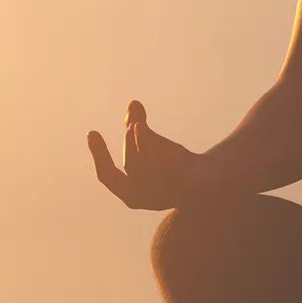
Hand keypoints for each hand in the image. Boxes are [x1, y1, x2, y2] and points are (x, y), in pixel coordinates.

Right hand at [87, 100, 202, 209]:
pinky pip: (166, 160)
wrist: (209, 185)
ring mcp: (167, 191)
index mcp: (132, 197)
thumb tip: (133, 103)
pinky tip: (147, 127)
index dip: (99, 154)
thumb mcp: (151, 148)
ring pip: (149, 158)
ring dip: (141, 136)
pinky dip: (151, 140)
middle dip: (130, 139)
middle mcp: (147, 198)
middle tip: (136, 122)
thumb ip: (137, 128)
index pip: (108, 176)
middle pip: (131, 162)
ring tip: (143, 125)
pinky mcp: (186, 183)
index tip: (92, 132)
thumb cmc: (174, 167)